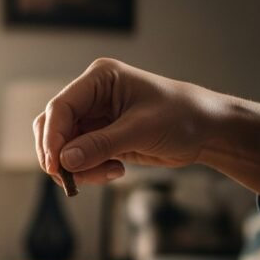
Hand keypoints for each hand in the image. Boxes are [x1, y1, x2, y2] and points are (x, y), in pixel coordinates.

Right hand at [35, 58, 220, 184]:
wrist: (206, 130)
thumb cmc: (181, 116)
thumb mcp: (142, 129)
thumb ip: (101, 144)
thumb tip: (65, 160)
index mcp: (99, 79)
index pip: (61, 107)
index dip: (52, 138)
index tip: (56, 166)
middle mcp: (91, 96)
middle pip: (53, 127)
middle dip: (60, 155)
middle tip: (72, 179)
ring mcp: (93, 117)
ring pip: (62, 146)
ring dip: (77, 166)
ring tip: (108, 174)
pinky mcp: (98, 137)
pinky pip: (78, 158)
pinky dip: (88, 170)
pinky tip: (115, 171)